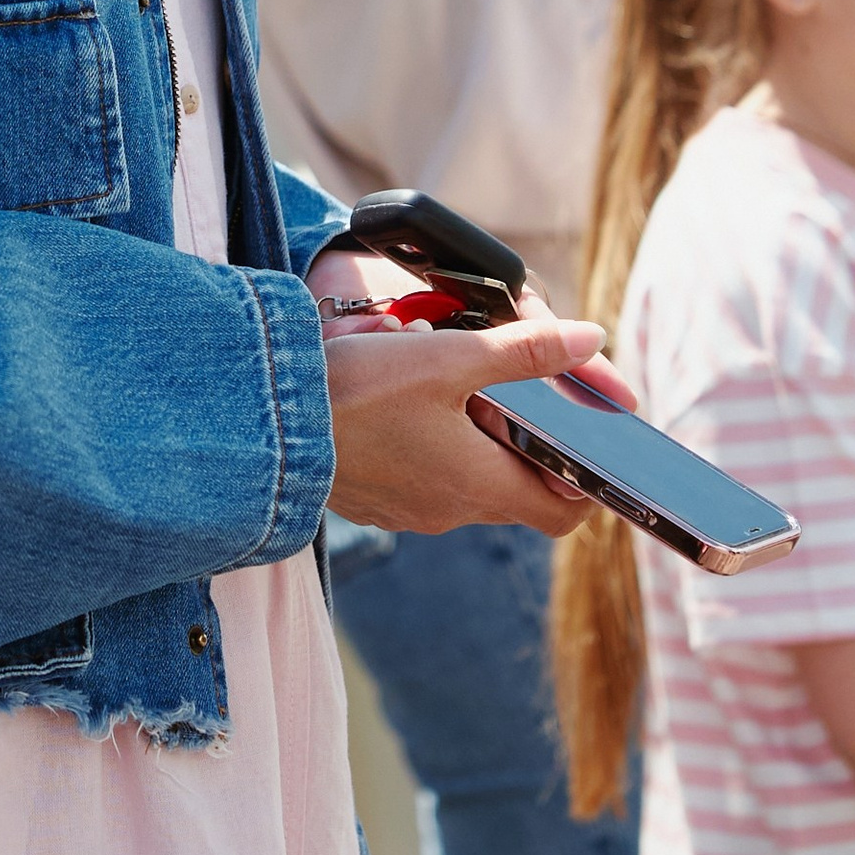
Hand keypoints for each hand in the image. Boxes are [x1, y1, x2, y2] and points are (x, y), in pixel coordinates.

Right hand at [312, 253, 622, 537]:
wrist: (263, 425)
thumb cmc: (357, 394)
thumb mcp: (449, 357)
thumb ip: (524, 351)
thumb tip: (590, 341)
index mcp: (481, 485)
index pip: (563, 513)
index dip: (584, 484)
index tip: (581, 445)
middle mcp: (449, 511)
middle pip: (513, 490)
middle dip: (519, 444)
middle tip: (509, 391)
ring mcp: (407, 511)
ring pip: (463, 481)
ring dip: (469, 441)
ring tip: (450, 386)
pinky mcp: (372, 500)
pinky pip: (419, 479)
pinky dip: (428, 448)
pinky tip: (403, 406)